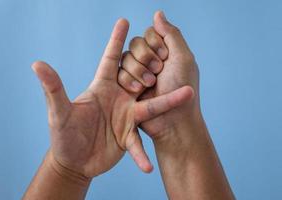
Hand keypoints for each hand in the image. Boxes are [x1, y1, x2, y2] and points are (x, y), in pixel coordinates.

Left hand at [32, 18, 191, 178]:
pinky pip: (138, 145)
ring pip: (151, 107)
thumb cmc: (63, 134)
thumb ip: (53, 89)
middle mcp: (118, 100)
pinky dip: (142, 155)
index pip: (110, 60)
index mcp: (101, 88)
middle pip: (138, 79)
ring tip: (188, 94)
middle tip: (162, 59)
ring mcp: (126, 118)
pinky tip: (148, 165)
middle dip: (149, 67)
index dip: (116, 41)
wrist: (73, 161)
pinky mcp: (128, 138)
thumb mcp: (58, 112)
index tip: (124, 21)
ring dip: (168, 102)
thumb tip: (37, 64)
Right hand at [119, 11, 198, 139]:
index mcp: (164, 53)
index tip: (165, 58)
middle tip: (157, 72)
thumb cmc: (182, 90)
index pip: (150, 33)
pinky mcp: (127, 86)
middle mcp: (150, 61)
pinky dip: (128, 79)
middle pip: (136, 44)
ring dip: (137, 70)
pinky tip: (138, 90)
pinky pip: (118, 72)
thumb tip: (157, 13)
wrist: (173, 120)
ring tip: (149, 85)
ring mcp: (138, 73)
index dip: (155, 43)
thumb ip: (171, 34)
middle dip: (146, 57)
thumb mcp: (183, 58)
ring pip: (126, 57)